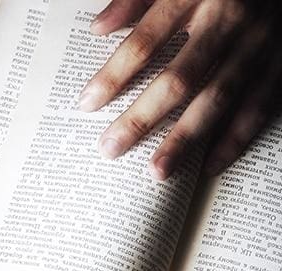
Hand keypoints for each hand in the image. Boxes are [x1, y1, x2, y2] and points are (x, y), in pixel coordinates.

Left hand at [79, 0, 281, 179]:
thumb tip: (97, 28)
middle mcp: (230, 19)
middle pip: (178, 79)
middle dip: (141, 118)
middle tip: (110, 149)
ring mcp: (259, 42)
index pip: (145, 41)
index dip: (114, 74)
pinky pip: (258, 104)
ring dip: (185, 139)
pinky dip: (235, 138)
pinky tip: (209, 165)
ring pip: (217, 98)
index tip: (86, 104)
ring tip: (157, 172)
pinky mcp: (281, 60)